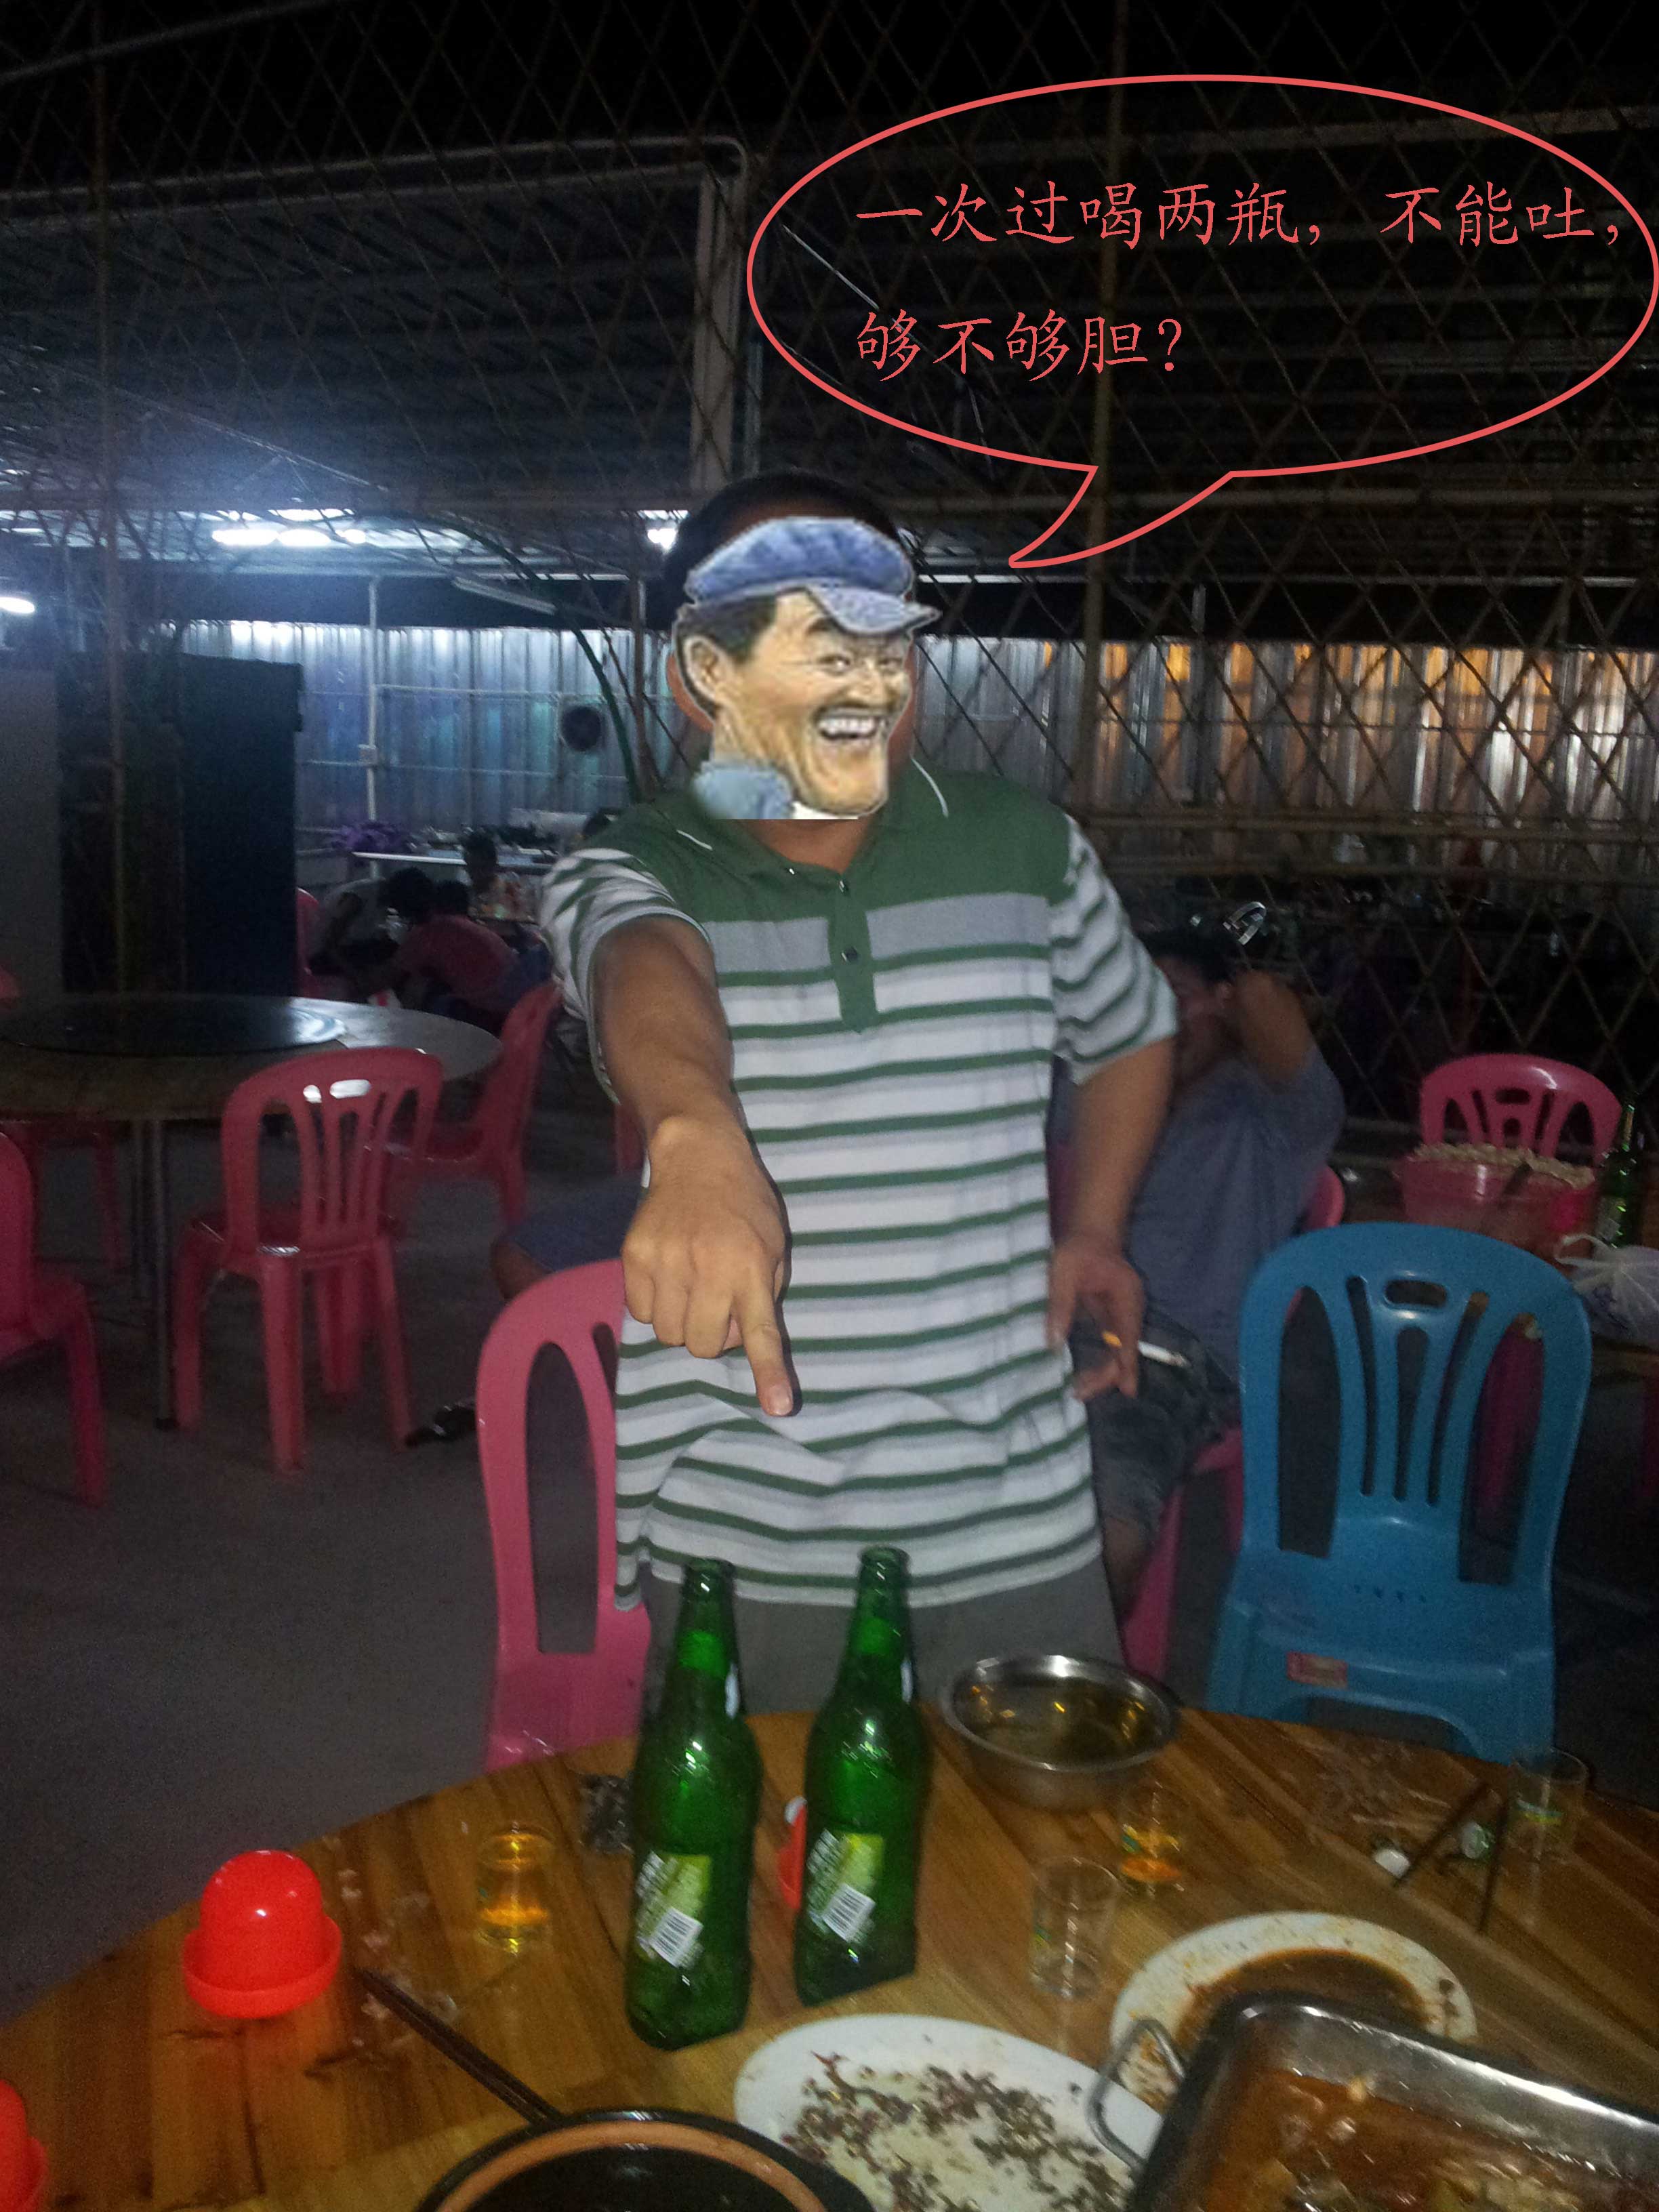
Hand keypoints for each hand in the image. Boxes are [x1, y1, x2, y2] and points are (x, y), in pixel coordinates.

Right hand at [621, 1113, 793, 1416]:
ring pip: (667, 1334)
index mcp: (748, 1268)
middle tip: (718, 1305)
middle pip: (700, 1346)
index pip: (760, 1332)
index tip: (778, 1407)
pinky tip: (668, 1274)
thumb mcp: (773, 1246)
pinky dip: (656, 1305)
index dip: (769, 1373)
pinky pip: (641, 1312)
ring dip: (682, 1321)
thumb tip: (739, 1339)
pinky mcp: (632, 1256)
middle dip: (710, 1336)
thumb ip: (762, 1294)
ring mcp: (664, 1262)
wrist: (697, 1156)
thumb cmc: (745, 1204)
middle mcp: (706, 1269)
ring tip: (692, 1287)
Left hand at [1046, 1232, 1145, 1400]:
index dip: (1126, 1367)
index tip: (1126, 1392)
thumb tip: (1053, 1342)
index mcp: (1126, 1299)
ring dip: (1104, 1371)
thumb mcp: (1064, 1272)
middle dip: (1107, 1375)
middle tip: (1079, 1393)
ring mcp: (1122, 1313)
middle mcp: (1130, 1310)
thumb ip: (1060, 1305)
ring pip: (1119, 1350)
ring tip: (1079, 1390)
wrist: (1091, 1228)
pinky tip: (1085, 1374)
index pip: (1128, 1340)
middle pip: (1125, 1351)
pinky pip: (1110, 1343)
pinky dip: (1101, 1359)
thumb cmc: (1079, 1247)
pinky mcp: (1111, 1314)